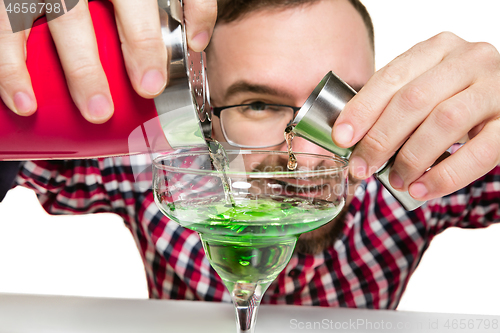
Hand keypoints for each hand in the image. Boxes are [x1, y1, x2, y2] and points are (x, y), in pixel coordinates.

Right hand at [0, 0, 216, 122]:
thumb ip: (178, 1)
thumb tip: (198, 41)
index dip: (185, 13)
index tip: (186, 53)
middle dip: (140, 42)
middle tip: (148, 87)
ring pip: (66, 16)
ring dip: (82, 68)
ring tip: (98, 112)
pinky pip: (4, 28)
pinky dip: (10, 67)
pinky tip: (22, 102)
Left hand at [332, 32, 499, 200]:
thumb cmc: (455, 97)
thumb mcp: (425, 87)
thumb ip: (394, 103)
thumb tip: (351, 139)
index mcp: (438, 48)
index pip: (391, 77)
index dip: (362, 109)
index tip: (342, 138)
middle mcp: (469, 60)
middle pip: (413, 100)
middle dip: (380, 139)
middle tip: (362, 167)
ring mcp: (495, 88)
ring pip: (444, 122)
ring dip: (411, 158)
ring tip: (394, 180)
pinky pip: (479, 153)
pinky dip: (445, 175)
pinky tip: (422, 189)